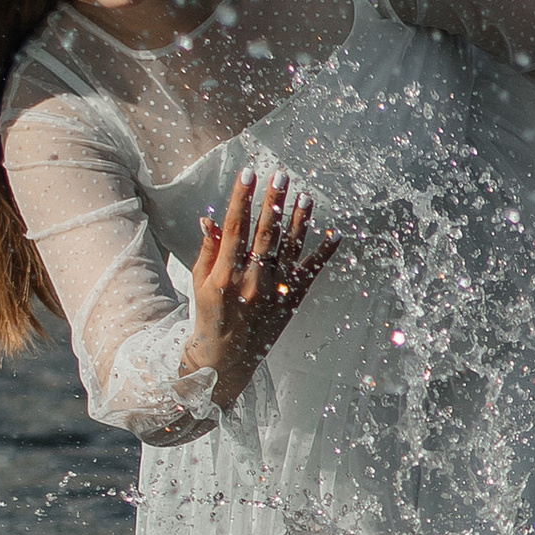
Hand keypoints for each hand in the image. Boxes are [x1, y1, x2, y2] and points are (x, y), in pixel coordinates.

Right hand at [183, 168, 336, 408]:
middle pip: (266, 233)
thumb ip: (208, 250)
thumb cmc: (209, 316)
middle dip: (274, 201)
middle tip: (281, 176)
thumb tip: (210, 218)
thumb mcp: (200, 283)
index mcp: (226, 275)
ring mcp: (274, 292)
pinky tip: (335, 235)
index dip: (241, 198)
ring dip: (300, 220)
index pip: (235, 227)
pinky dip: (324, 255)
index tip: (248, 173)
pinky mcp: (291, 302)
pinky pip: (310, 274)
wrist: (225, 360)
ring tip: (305, 195)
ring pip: (290, 249)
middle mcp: (252, 282)